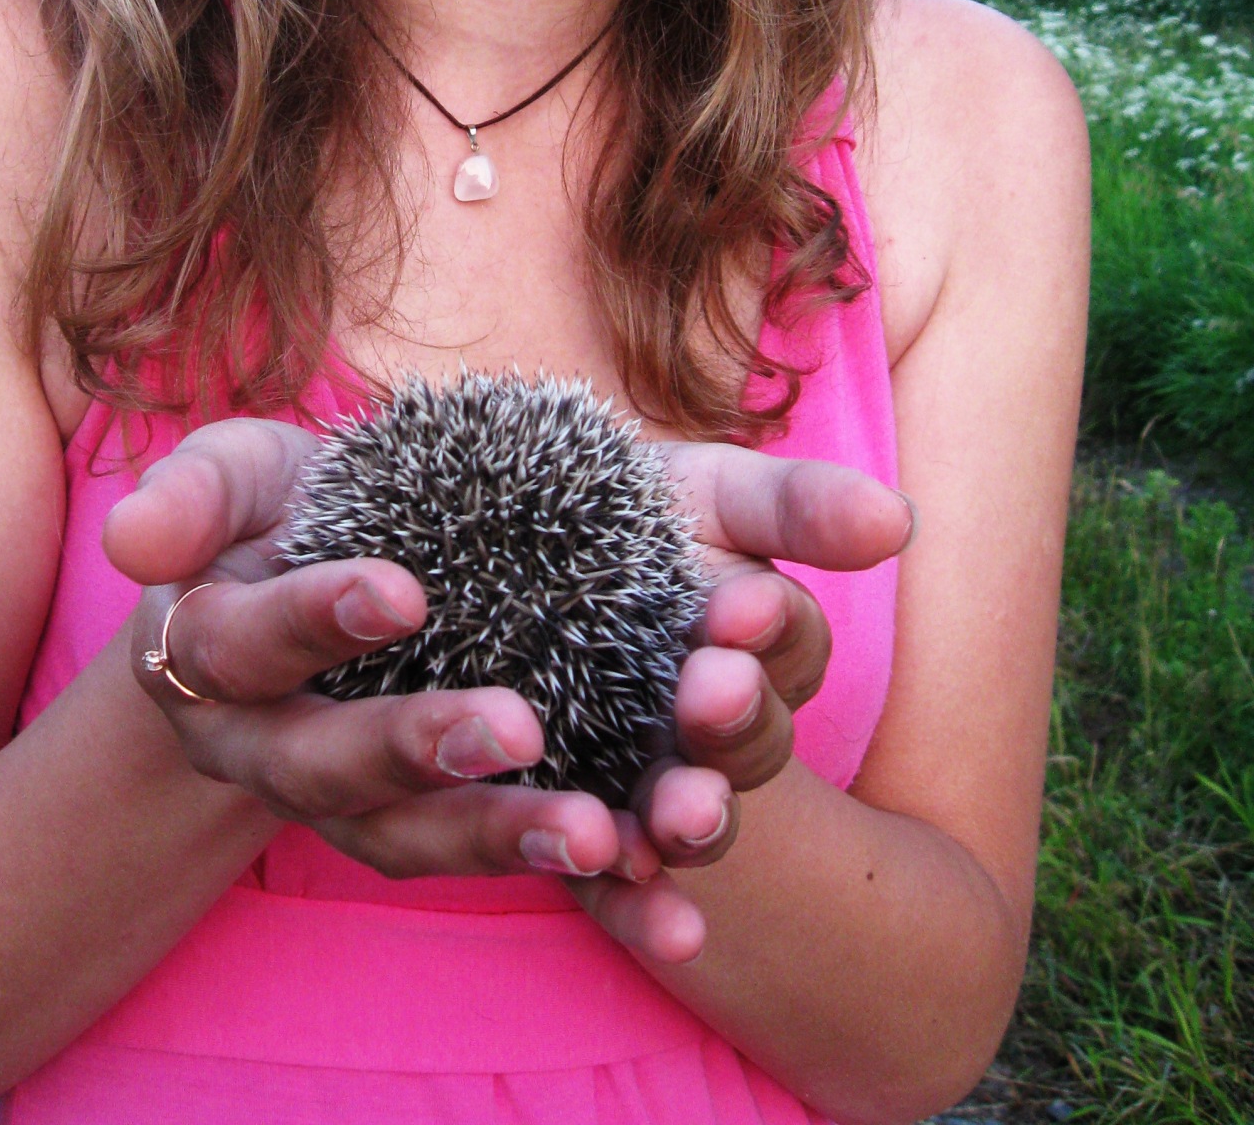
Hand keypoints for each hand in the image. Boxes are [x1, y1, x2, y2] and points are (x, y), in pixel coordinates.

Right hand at [102, 419, 687, 957]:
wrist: (330, 570)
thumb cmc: (284, 511)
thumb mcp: (240, 477)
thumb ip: (194, 491)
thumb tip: (128, 536)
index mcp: (214, 660)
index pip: (245, 646)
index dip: (311, 622)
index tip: (402, 590)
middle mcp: (276, 753)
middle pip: (332, 773)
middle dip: (417, 751)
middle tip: (514, 728)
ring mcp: (361, 806)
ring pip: (419, 841)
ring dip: (506, 840)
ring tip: (600, 836)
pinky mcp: (452, 825)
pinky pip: (507, 870)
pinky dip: (588, 902)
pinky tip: (664, 900)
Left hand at [567, 443, 914, 956]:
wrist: (494, 539)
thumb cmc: (620, 508)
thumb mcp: (706, 493)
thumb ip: (798, 506)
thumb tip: (899, 519)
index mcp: (754, 644)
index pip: (787, 644)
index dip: (772, 629)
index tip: (745, 605)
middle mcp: (709, 726)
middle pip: (748, 742)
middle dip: (736, 720)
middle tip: (711, 690)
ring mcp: (641, 781)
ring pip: (688, 820)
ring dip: (697, 821)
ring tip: (683, 811)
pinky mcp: (569, 829)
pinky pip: (605, 882)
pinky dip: (630, 902)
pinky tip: (637, 897)